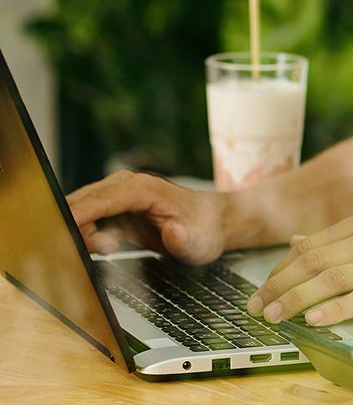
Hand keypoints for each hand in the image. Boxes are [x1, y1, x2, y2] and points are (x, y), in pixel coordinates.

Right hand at [66, 170, 227, 264]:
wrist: (211, 221)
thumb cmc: (204, 230)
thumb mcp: (199, 243)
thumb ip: (185, 241)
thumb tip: (174, 234)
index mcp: (144, 189)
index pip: (101, 200)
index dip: (78, 215)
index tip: (60, 231)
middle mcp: (126, 185)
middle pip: (83, 204)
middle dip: (79, 230)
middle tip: (103, 249)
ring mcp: (117, 193)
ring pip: (80, 210)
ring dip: (85, 233)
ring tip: (113, 246)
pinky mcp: (113, 205)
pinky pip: (86, 218)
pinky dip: (88, 233)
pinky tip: (110, 243)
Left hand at [247, 214, 352, 325]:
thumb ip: (339, 240)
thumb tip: (296, 242)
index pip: (308, 248)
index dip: (279, 270)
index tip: (262, 289)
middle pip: (312, 263)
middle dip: (278, 286)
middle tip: (258, 307)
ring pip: (330, 280)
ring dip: (296, 300)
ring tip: (276, 316)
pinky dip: (334, 309)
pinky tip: (315, 319)